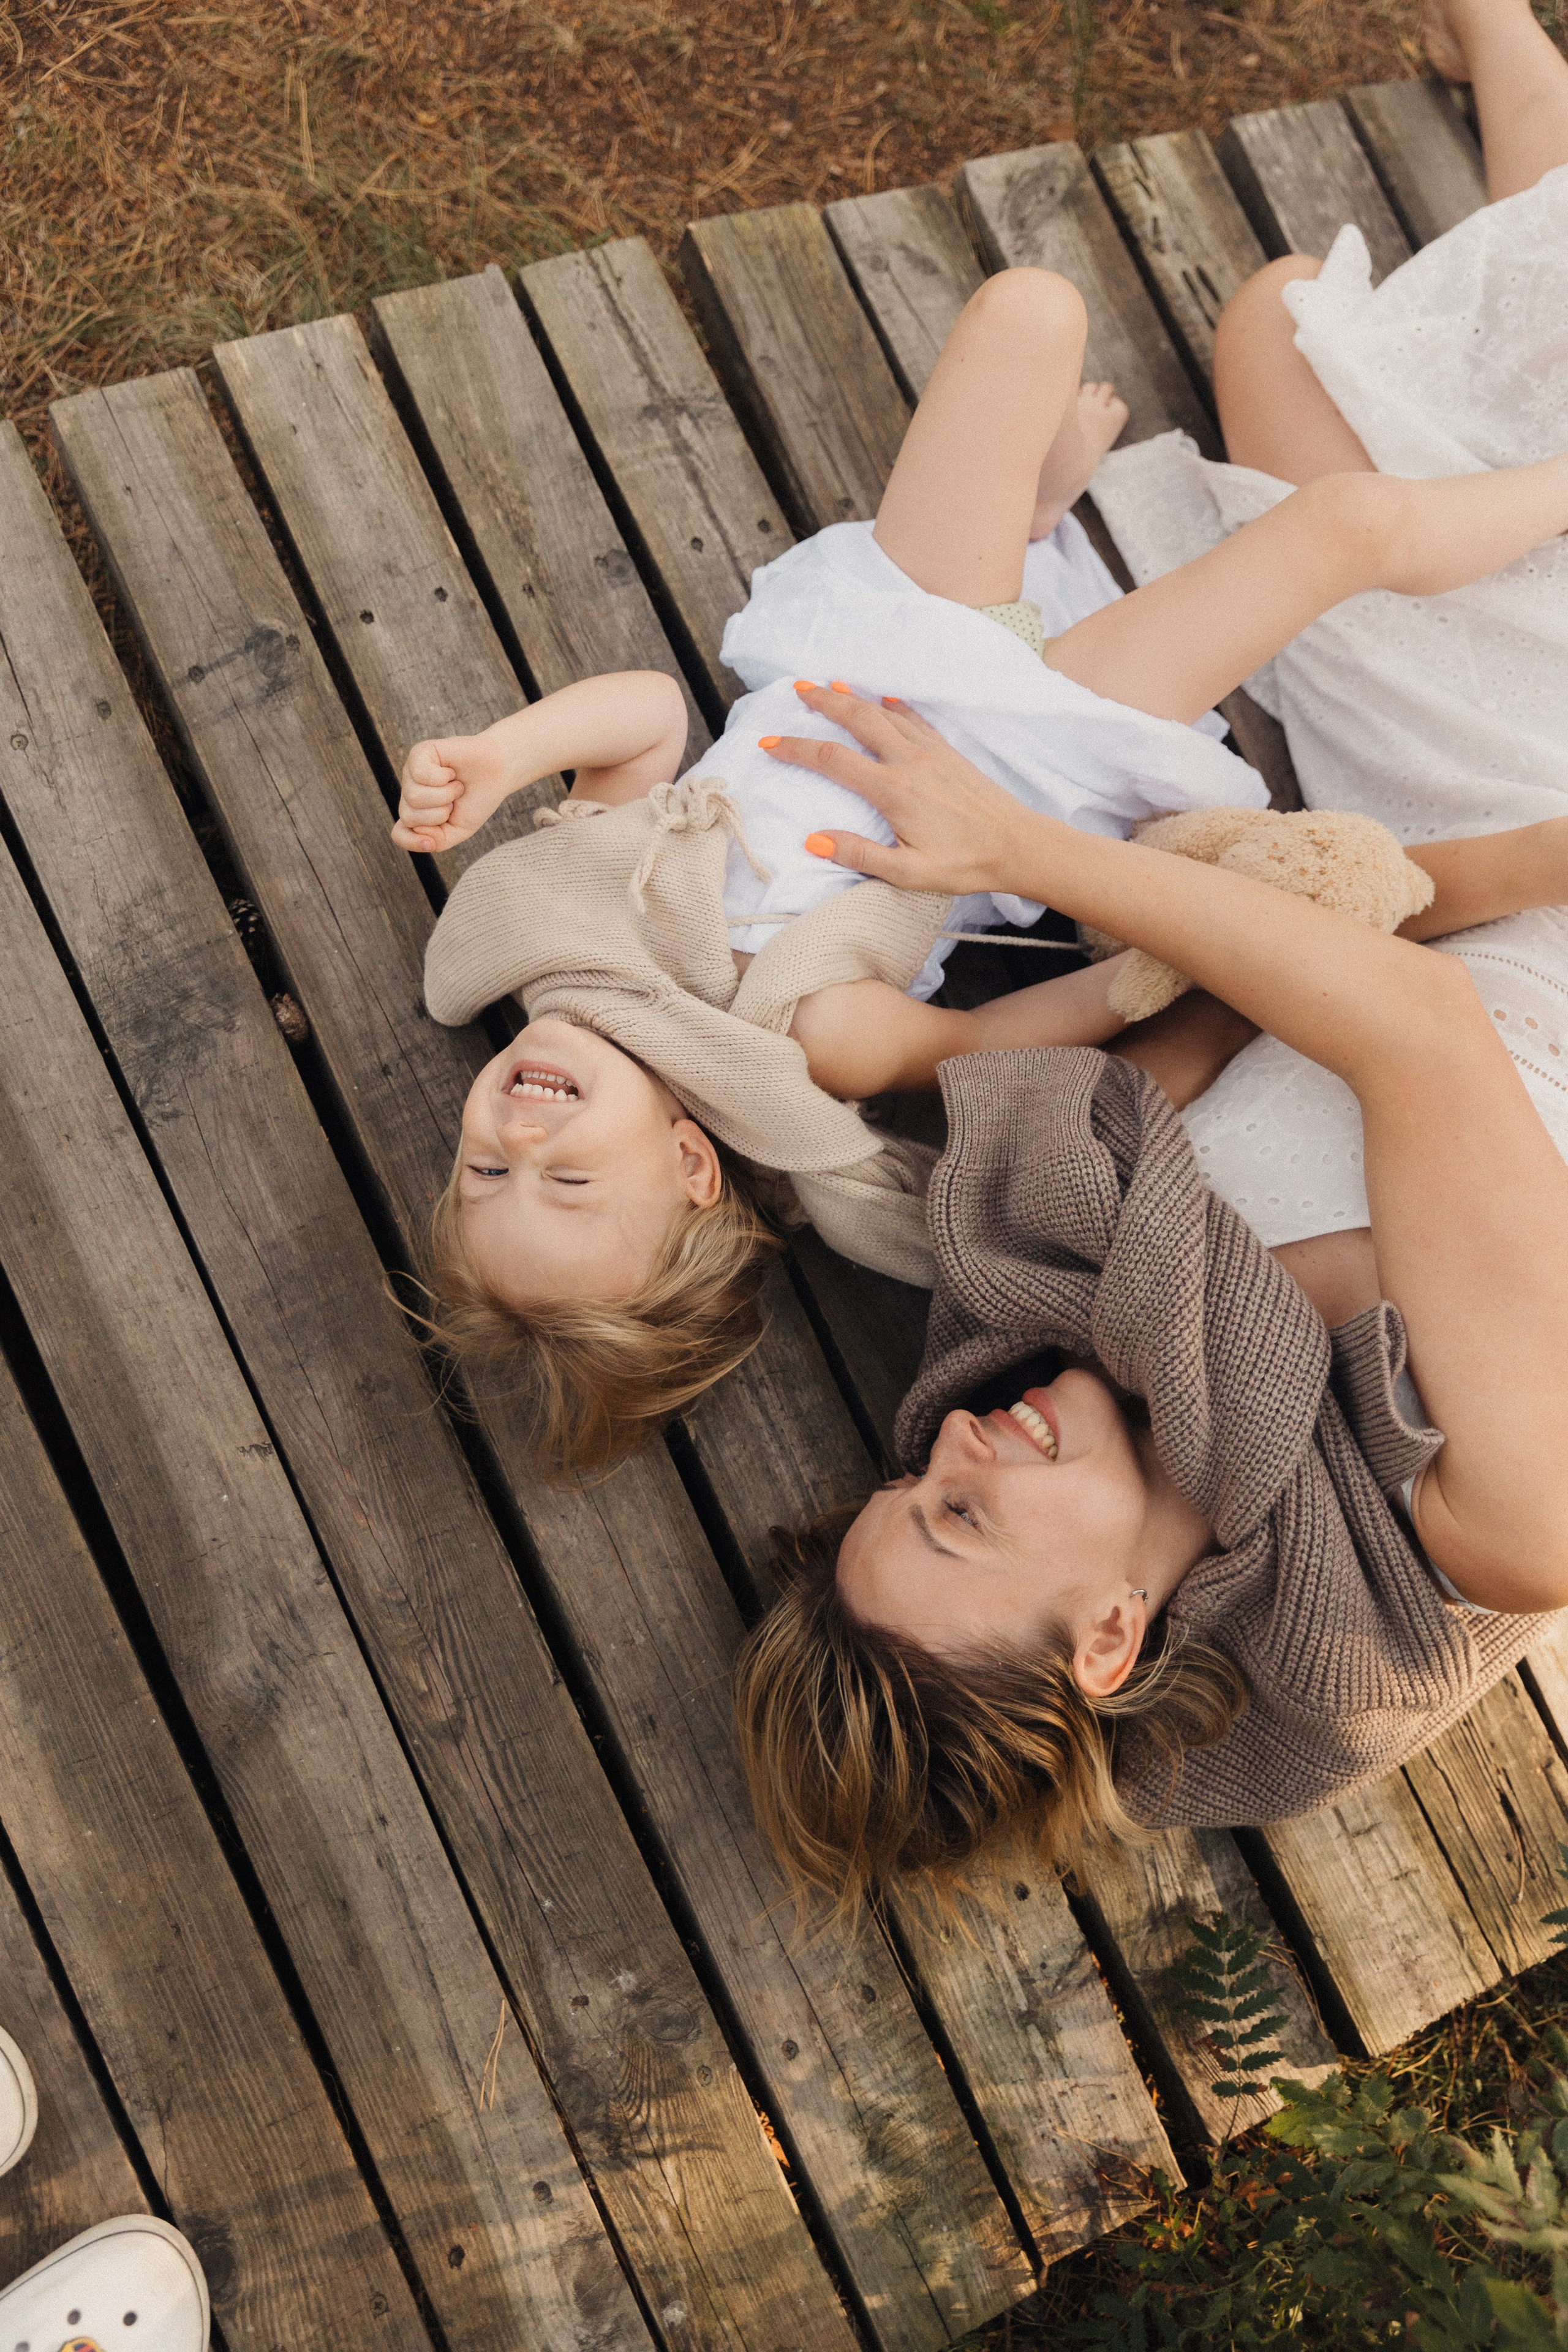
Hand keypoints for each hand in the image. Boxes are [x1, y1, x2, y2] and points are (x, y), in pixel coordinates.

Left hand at [391, 730, 515, 853]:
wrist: (498, 772)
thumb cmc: (477, 800)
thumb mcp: (459, 831)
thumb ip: (437, 841)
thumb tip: (417, 829)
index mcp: (418, 813)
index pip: (399, 834)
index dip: (412, 842)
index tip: (431, 843)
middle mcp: (410, 793)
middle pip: (409, 817)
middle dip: (439, 813)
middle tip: (454, 801)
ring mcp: (411, 773)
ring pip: (414, 796)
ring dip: (444, 794)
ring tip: (456, 785)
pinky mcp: (419, 753)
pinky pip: (420, 775)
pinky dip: (443, 777)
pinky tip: (451, 772)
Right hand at [762, 683, 1035, 896]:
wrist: (1018, 844)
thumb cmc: (964, 863)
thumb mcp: (908, 872)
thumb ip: (860, 855)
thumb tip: (814, 839)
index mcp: (893, 790)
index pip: (832, 760)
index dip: (796, 749)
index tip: (770, 744)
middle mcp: (909, 761)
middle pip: (857, 719)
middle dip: (823, 702)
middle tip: (798, 689)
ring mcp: (931, 752)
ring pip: (884, 712)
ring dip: (854, 698)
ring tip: (829, 686)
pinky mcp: (948, 752)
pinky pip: (914, 718)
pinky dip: (893, 705)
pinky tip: (885, 699)